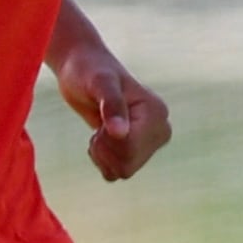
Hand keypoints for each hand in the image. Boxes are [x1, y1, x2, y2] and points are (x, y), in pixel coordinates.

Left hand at [57, 45, 172, 182]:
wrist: (82, 69)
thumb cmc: (89, 70)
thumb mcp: (99, 83)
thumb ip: (111, 104)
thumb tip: (121, 133)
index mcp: (156, 112)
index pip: (130, 149)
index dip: (106, 140)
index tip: (100, 119)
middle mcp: (160, 129)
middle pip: (128, 165)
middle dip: (105, 149)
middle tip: (98, 125)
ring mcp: (150, 141)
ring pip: (124, 171)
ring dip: (103, 155)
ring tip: (99, 130)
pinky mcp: (138, 149)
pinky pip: (119, 173)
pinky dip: (104, 161)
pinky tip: (101, 139)